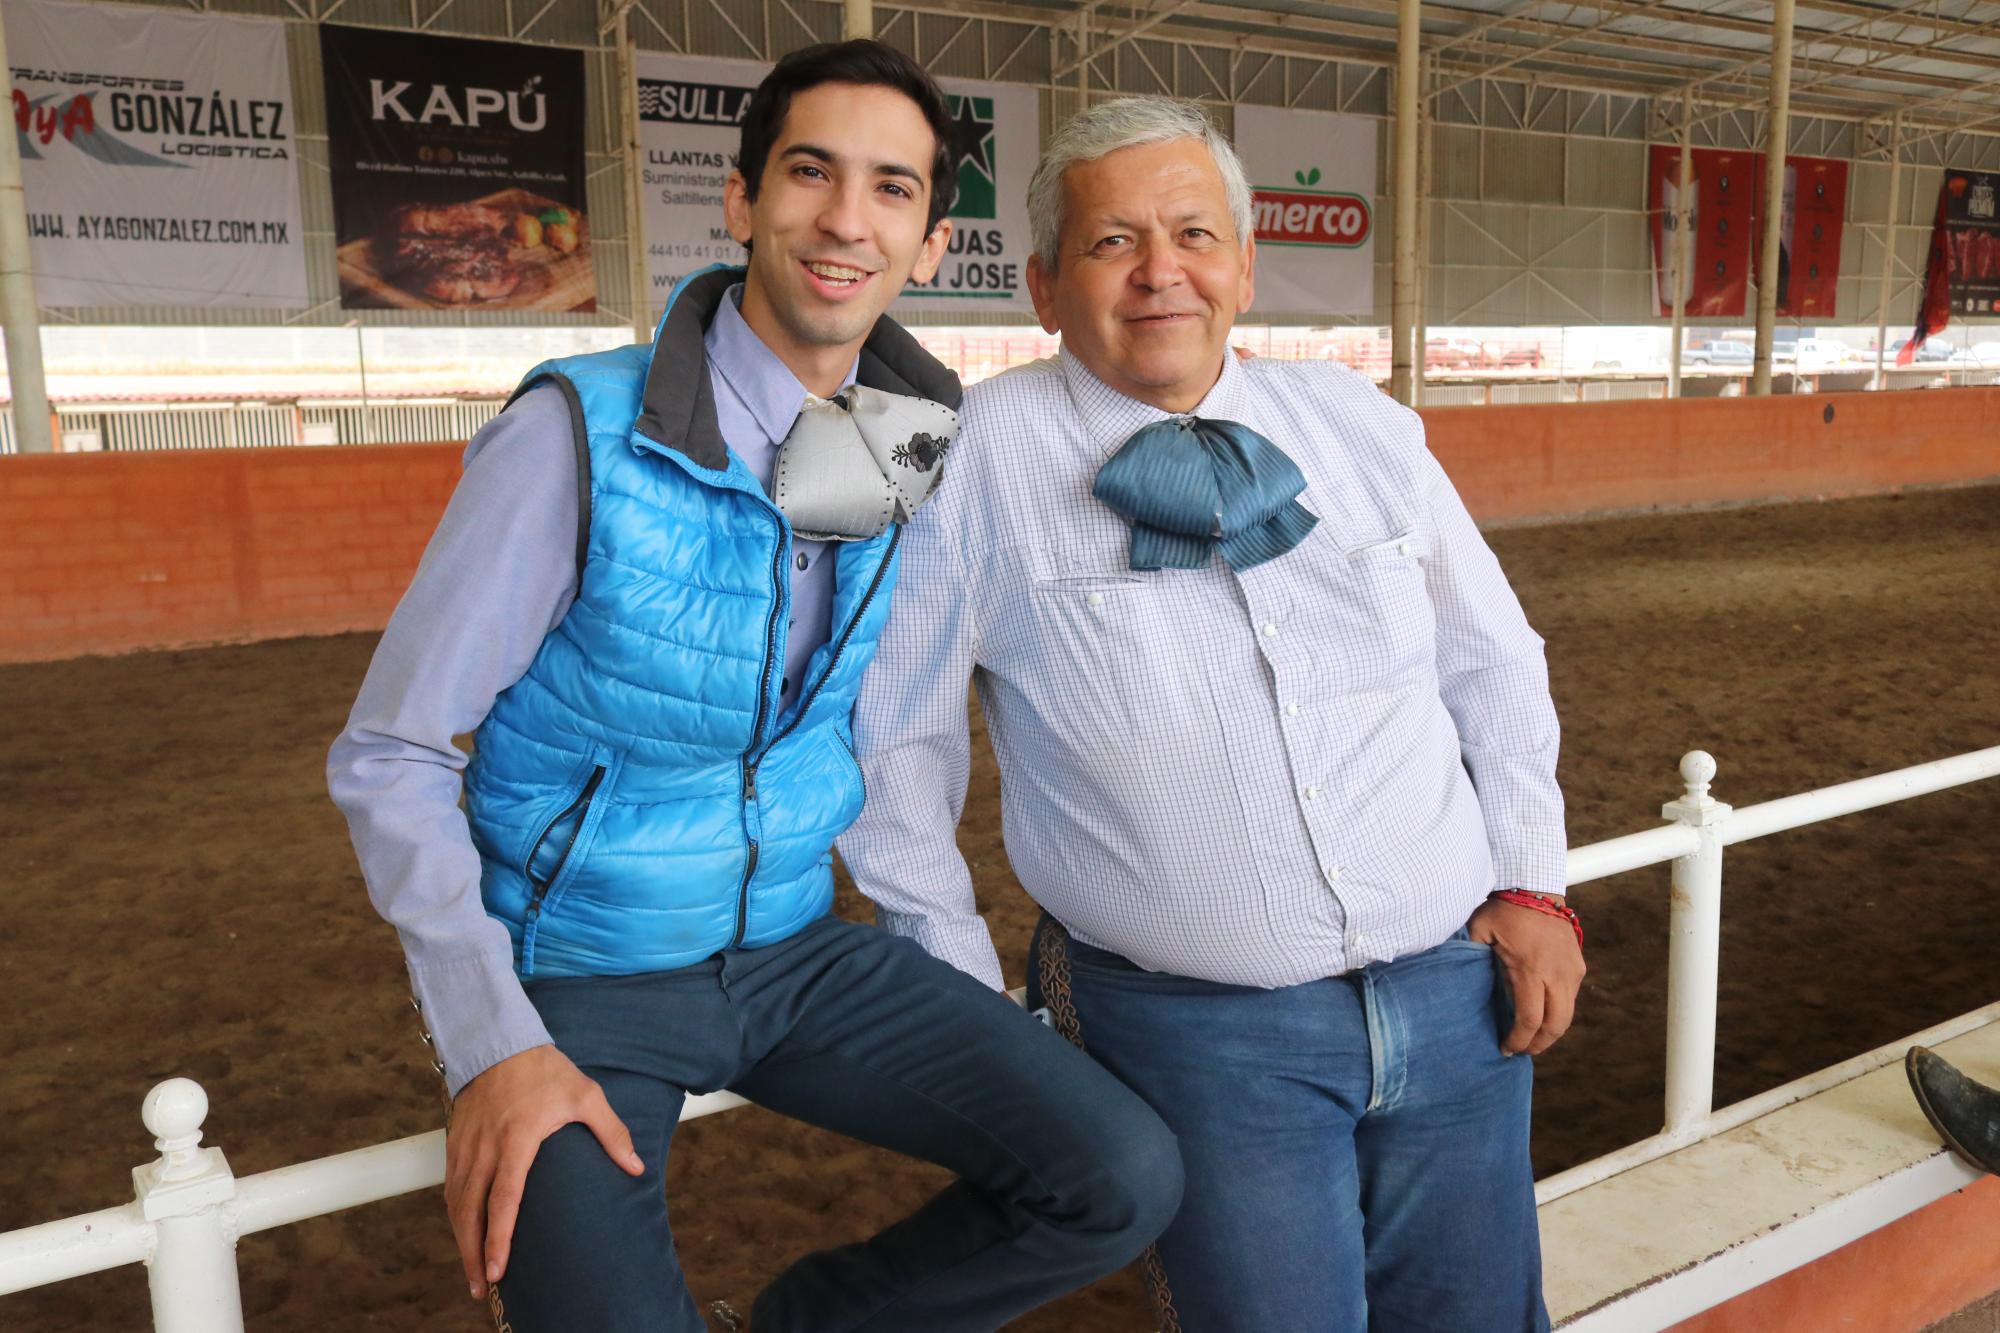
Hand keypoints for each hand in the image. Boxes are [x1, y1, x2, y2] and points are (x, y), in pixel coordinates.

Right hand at [444, 1044, 643, 1300]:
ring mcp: (466, 1146)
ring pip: (456, 1204)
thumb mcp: (586, 1094)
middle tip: (480, 1288)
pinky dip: (455, 1216)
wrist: (499, 1043)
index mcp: (517, 1139)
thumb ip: (611, 1132)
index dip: (499, 1238)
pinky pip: (450, 1187)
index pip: (504, 1199)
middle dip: (473, 1254)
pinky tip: (464, 1234)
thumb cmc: (546, 1071)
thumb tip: (636, 1167)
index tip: (498, 1270)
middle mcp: (486, 1148)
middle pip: (471, 1212)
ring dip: (461, 1241)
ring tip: (472, 1273)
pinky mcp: (455, 1143)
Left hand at [1467, 896, 1585, 1056]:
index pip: (1530, 1019)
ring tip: (1530, 1038)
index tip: (1506, 1048)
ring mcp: (1571, 971)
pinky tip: (1541, 1015)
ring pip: (1567, 1015)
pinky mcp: (1578, 966)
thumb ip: (1471, 960)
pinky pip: (1570, 998)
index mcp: (1531, 969)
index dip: (1519, 1040)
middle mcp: (1557, 974)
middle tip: (1521, 1051)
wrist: (1535, 886)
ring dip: (1550, 1031)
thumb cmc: (1502, 910)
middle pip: (1556, 1025)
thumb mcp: (1478, 932)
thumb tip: (1459, 986)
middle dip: (1539, 1044)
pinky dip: (1558, 1012)